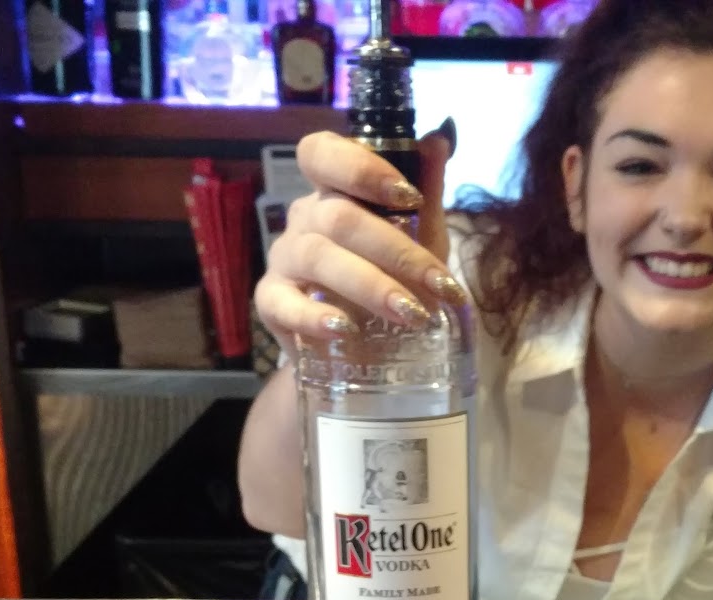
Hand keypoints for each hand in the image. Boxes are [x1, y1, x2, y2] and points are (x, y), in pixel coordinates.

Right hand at [254, 123, 463, 352]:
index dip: (358, 167)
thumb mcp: (422, 238)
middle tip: (439, 285)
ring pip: (318, 257)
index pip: (321, 153)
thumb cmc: (392, 282)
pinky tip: (345, 330)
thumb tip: (438, 140)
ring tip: (413, 314)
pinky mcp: (272, 303)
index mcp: (333, 192)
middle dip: (396, 252)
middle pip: (339, 218)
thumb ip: (427, 193)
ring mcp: (284, 260)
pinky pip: (284, 304)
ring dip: (370, 286)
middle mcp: (305, 219)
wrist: (367, 347)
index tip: (407, 195)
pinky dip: (315, 317)